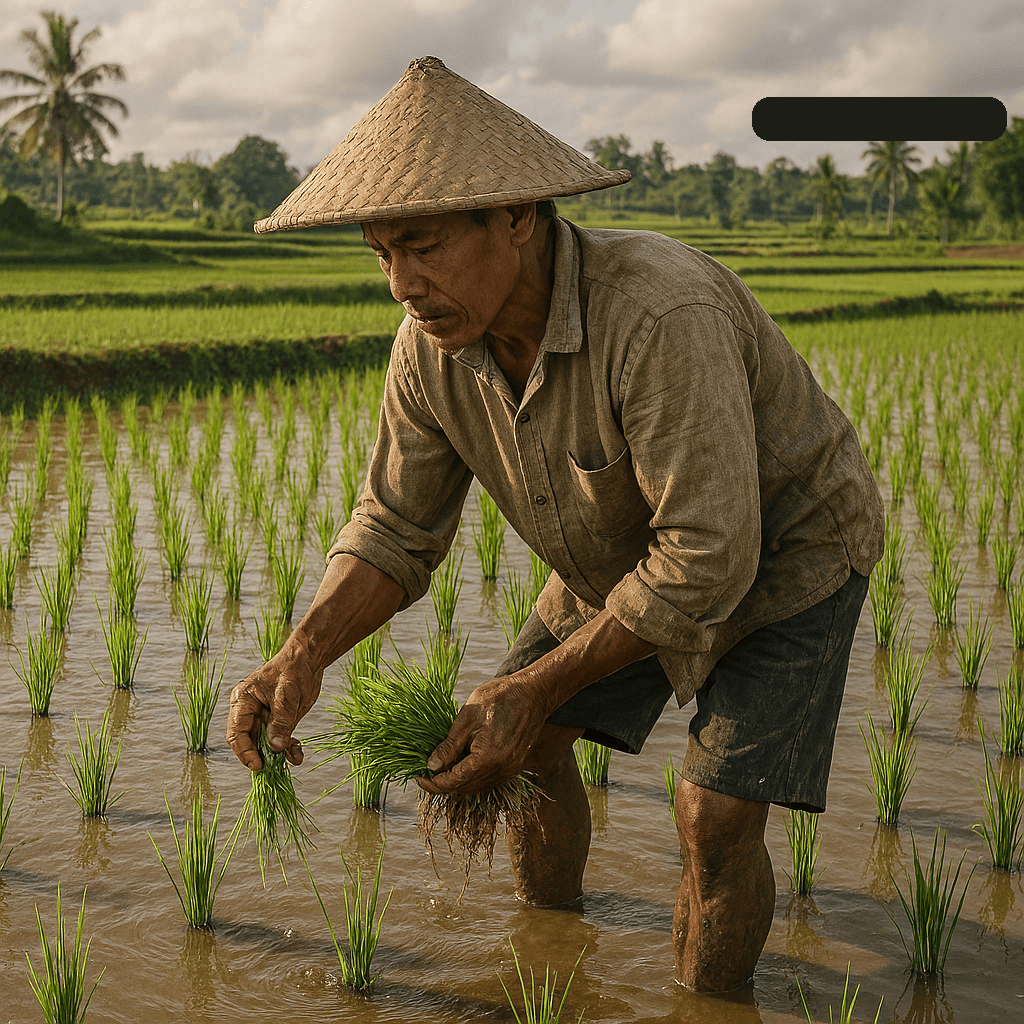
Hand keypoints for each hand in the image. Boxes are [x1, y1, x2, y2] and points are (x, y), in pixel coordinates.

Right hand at [227, 639, 322, 770]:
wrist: (310, 659)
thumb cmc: (293, 669)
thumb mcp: (287, 695)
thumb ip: (281, 722)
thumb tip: (275, 747)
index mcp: (242, 701)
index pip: (236, 733)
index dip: (245, 752)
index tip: (258, 765)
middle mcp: (250, 712)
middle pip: (249, 742)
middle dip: (262, 756)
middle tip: (274, 768)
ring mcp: (264, 717)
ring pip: (265, 744)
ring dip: (277, 755)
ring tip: (293, 757)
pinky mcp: (279, 721)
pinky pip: (280, 740)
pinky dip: (288, 749)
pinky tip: (298, 754)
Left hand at [416, 675, 548, 796]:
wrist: (533, 692)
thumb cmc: (500, 698)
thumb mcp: (467, 718)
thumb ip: (450, 746)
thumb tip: (432, 766)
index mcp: (489, 758)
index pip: (455, 782)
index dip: (434, 783)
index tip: (419, 776)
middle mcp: (502, 769)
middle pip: (466, 789)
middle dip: (443, 784)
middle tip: (426, 773)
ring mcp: (511, 769)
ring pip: (477, 786)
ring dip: (458, 781)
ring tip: (441, 768)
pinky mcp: (514, 765)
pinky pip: (488, 778)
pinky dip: (472, 776)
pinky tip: (462, 763)